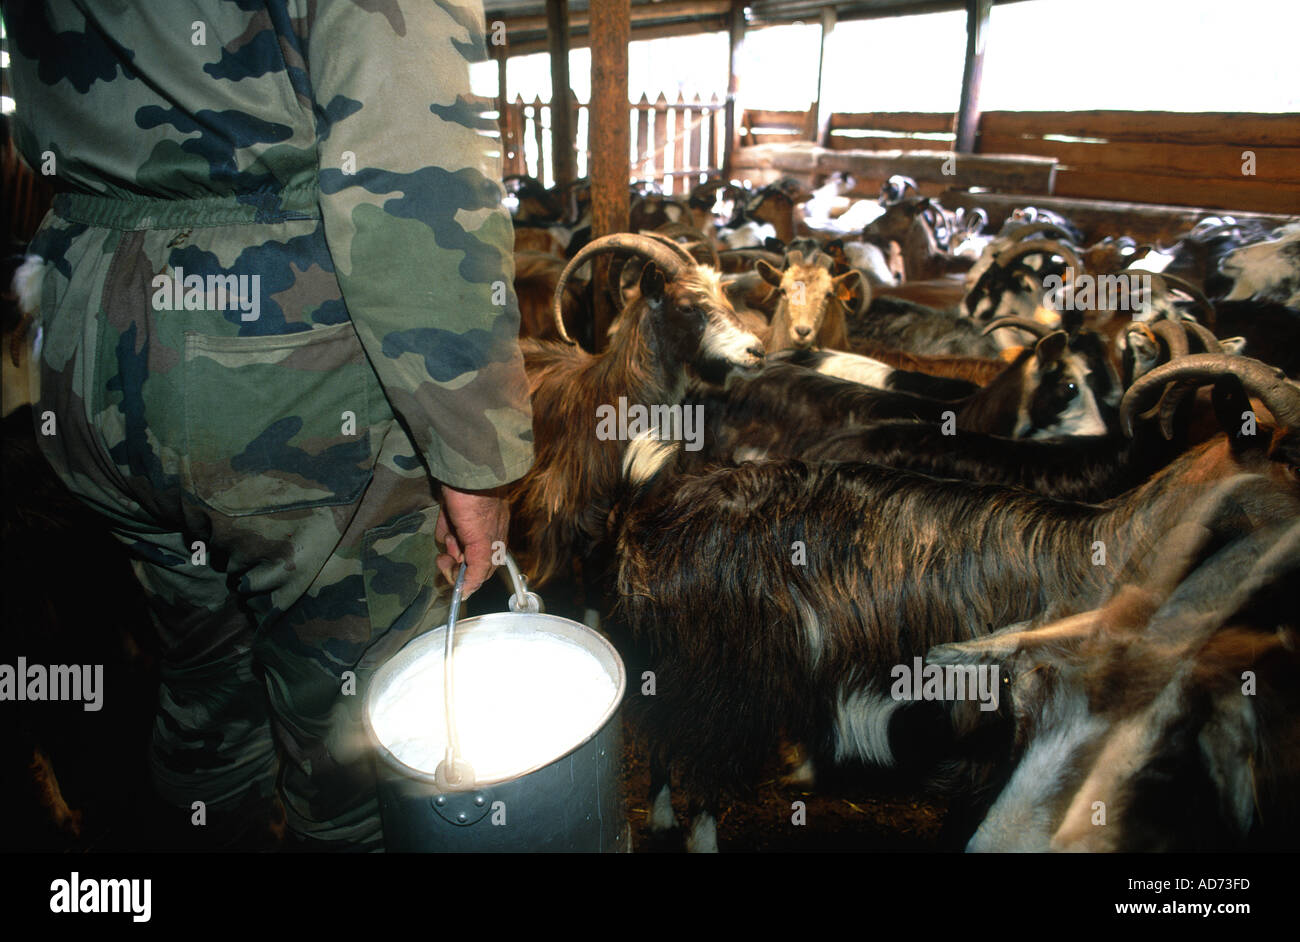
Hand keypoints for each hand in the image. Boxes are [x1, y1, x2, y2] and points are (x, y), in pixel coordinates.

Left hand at [435, 483, 509, 597]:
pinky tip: (445, 521)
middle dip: (453, 563)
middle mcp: (482, 537)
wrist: (466, 471)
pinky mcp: (455, 512)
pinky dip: (444, 529)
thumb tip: (467, 593)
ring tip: (450, 533)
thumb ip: (477, 569)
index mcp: (494, 545)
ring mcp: (468, 524)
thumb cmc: (477, 506)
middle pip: (465, 561)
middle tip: (443, 560)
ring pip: (455, 546)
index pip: (480, 573)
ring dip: (449, 545)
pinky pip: (447, 529)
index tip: (450, 580)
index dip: (465, 579)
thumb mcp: (482, 542)